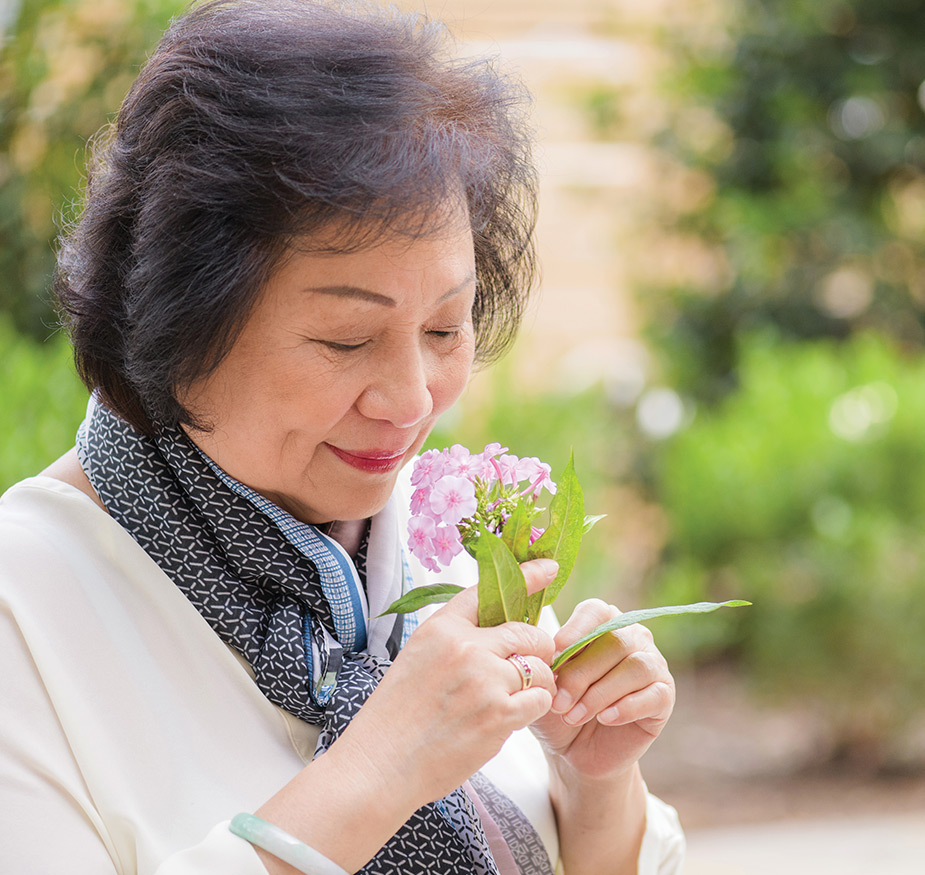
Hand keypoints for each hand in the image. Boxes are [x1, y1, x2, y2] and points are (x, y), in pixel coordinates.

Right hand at [333, 558, 559, 808]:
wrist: (381, 764)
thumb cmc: (397, 717)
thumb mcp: (418, 659)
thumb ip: (456, 641)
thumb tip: (499, 634)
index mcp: (441, 628)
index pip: (487, 591)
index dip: (525, 576)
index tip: (549, 568)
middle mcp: (465, 646)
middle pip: (527, 632)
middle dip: (539, 648)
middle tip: (533, 664)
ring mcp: (483, 679)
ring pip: (540, 668)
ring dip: (538, 683)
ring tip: (515, 698)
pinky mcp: (498, 714)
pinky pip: (540, 699)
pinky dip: (535, 707)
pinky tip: (513, 716)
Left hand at [529, 599, 675, 781]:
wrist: (576, 751)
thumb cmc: (559, 709)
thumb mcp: (546, 684)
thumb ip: (547, 663)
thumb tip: (549, 652)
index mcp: (602, 623)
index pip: (595, 611)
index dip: (575, 630)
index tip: (553, 655)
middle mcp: (632, 637)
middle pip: (614, 641)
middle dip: (581, 674)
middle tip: (559, 703)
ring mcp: (653, 664)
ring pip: (635, 667)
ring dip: (600, 694)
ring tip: (574, 716)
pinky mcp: (664, 695)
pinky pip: (653, 695)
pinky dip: (625, 707)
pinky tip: (605, 719)